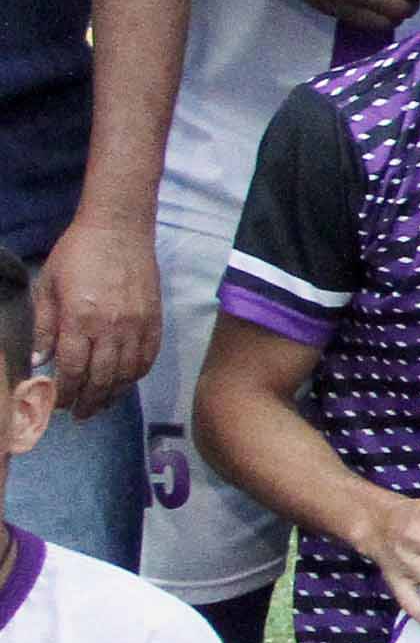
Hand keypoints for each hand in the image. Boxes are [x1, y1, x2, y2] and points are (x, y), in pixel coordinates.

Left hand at [32, 210, 159, 414]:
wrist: (119, 229)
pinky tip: (125, 383)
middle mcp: (111, 327)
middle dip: (88, 400)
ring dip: (113, 394)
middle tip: (79, 413)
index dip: (64, 391)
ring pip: (127, 373)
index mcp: (80, 318)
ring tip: (101, 405)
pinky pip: (148, 358)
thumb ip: (45, 324)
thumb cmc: (77, 253)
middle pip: (101, 377)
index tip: (57, 403)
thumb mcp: (48, 285)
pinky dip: (136, 376)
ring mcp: (137, 325)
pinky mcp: (155, 320)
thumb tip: (40, 359)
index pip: (71, 368)